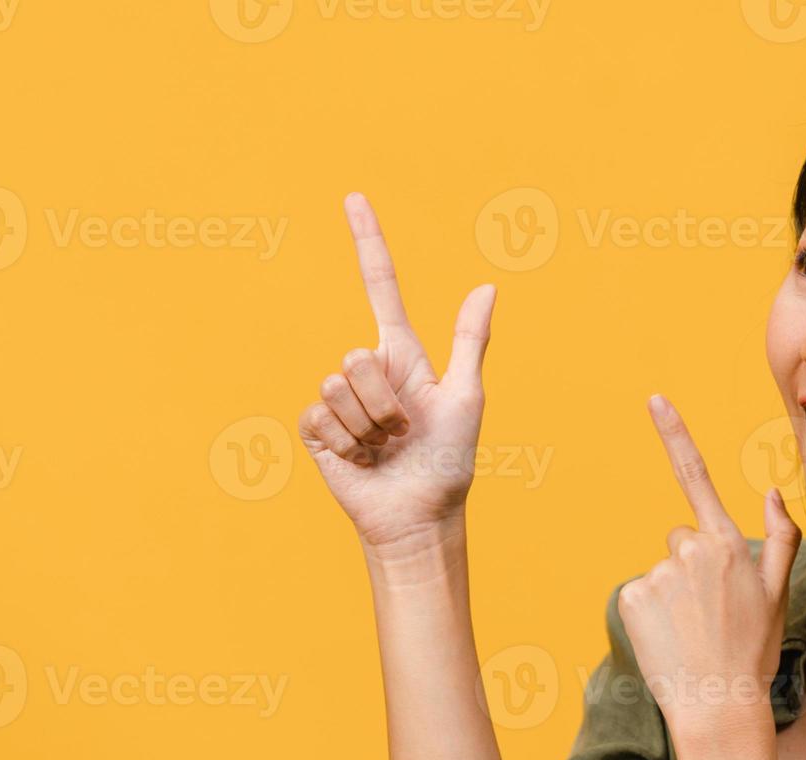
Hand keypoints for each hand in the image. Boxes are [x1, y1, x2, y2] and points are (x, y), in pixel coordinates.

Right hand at [298, 193, 495, 553]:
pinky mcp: (317, 430)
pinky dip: (346, 444)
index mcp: (403, 356)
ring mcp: (339, 401)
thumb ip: (469, 343)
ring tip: (385, 448)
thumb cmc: (449, 462)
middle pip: (356, 355)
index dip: (368, 242)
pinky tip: (361, 461)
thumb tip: (488, 286)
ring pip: (337, 387)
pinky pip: (320, 416)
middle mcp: (368, 372)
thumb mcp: (467, 399)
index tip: (354, 198)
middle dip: (384, 400)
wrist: (419, 516)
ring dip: (367, 427)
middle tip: (404, 432)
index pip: (380, 287)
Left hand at [616, 395, 801, 739]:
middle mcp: (690, 550)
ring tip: (692, 631)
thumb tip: (774, 492)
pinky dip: (651, 612)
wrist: (718, 705)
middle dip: (692, 566)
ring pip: (662, 569)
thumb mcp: (780, 593)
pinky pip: (640, 592)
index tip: (653, 399)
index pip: (696, 477)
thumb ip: (782, 537)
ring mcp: (658, 573)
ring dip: (673, 594)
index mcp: (728, 544)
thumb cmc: (753, 651)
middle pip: (681, 539)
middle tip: (712, 611)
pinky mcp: (632, 597)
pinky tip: (670, 637)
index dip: (675, 435)